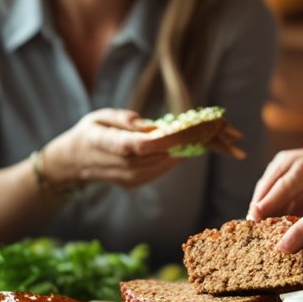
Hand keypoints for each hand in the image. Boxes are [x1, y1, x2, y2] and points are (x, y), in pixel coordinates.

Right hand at [43, 108, 217, 188]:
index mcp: (111, 148)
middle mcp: (125, 168)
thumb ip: (124, 121)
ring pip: (171, 163)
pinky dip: (184, 156)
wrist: (71, 164)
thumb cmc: (87, 133)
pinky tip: (200, 144)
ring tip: (226, 136)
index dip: (173, 138)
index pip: (145, 145)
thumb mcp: (99, 118)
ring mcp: (132, 179)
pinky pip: (164, 168)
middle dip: (200, 142)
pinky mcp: (137, 183)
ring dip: (199, 150)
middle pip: (167, 155)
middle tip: (231, 133)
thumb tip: (152, 127)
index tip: (198, 128)